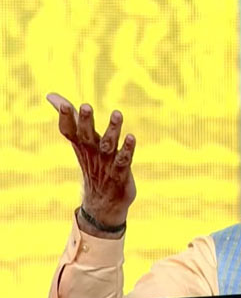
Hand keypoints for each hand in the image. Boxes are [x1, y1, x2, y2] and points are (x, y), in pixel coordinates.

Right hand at [47, 93, 135, 232]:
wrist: (103, 203)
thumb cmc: (93, 165)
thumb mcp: (81, 141)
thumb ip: (72, 118)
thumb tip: (51, 95)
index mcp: (82, 145)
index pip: (70, 131)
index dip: (66, 119)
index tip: (65, 104)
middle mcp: (93, 153)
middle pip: (87, 136)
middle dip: (86, 121)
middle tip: (86, 106)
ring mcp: (106, 164)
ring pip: (108, 145)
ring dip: (112, 130)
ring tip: (117, 113)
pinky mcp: (121, 173)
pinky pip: (124, 160)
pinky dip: (127, 149)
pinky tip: (131, 137)